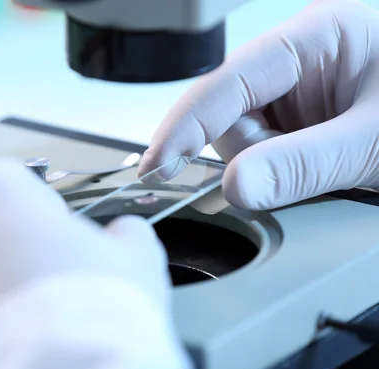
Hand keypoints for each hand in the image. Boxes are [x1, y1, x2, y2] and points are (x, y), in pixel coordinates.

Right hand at [138, 0, 378, 209]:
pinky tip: (316, 172)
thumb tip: (237, 187)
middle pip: (231, 116)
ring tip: (327, 169)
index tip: (156, 169)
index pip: (226, 82)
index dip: (184, 126)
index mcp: (314, 37)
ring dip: (268, 168)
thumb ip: (305, 163)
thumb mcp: (376, 140)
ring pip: (247, 140)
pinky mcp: (306, 120)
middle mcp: (300, 62)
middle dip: (246, 156)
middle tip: (288, 178)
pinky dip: (279, 173)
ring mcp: (302, 93)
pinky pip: (268, 152)